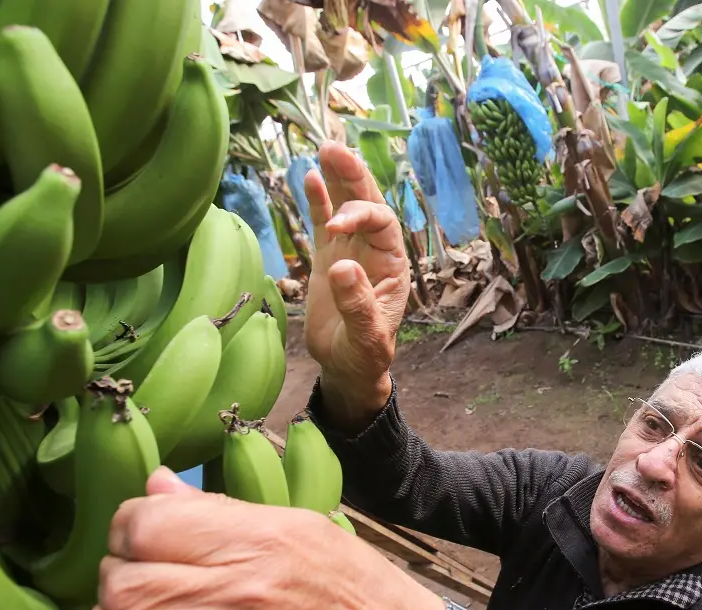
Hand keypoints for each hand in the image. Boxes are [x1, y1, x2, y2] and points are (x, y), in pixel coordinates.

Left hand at [86, 467, 444, 609]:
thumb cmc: (332, 568)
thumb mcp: (284, 518)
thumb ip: (211, 506)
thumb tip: (153, 485)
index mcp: (253, 541)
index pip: (147, 526)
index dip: (129, 522)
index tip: (141, 527)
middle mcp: (235, 597)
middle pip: (124, 585)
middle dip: (116, 570)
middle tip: (137, 567)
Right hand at [303, 142, 409, 424]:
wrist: (349, 368)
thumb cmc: (364, 356)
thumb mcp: (366, 338)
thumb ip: (358, 305)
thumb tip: (343, 267)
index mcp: (392, 264)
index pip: (380, 223)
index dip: (358, 216)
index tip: (334, 228)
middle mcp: (373, 251)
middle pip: (367, 203)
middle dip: (353, 176)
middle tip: (334, 148)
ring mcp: (350, 251)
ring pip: (345, 206)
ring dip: (337, 178)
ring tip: (325, 149)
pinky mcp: (328, 258)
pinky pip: (323, 222)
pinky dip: (318, 201)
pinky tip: (310, 177)